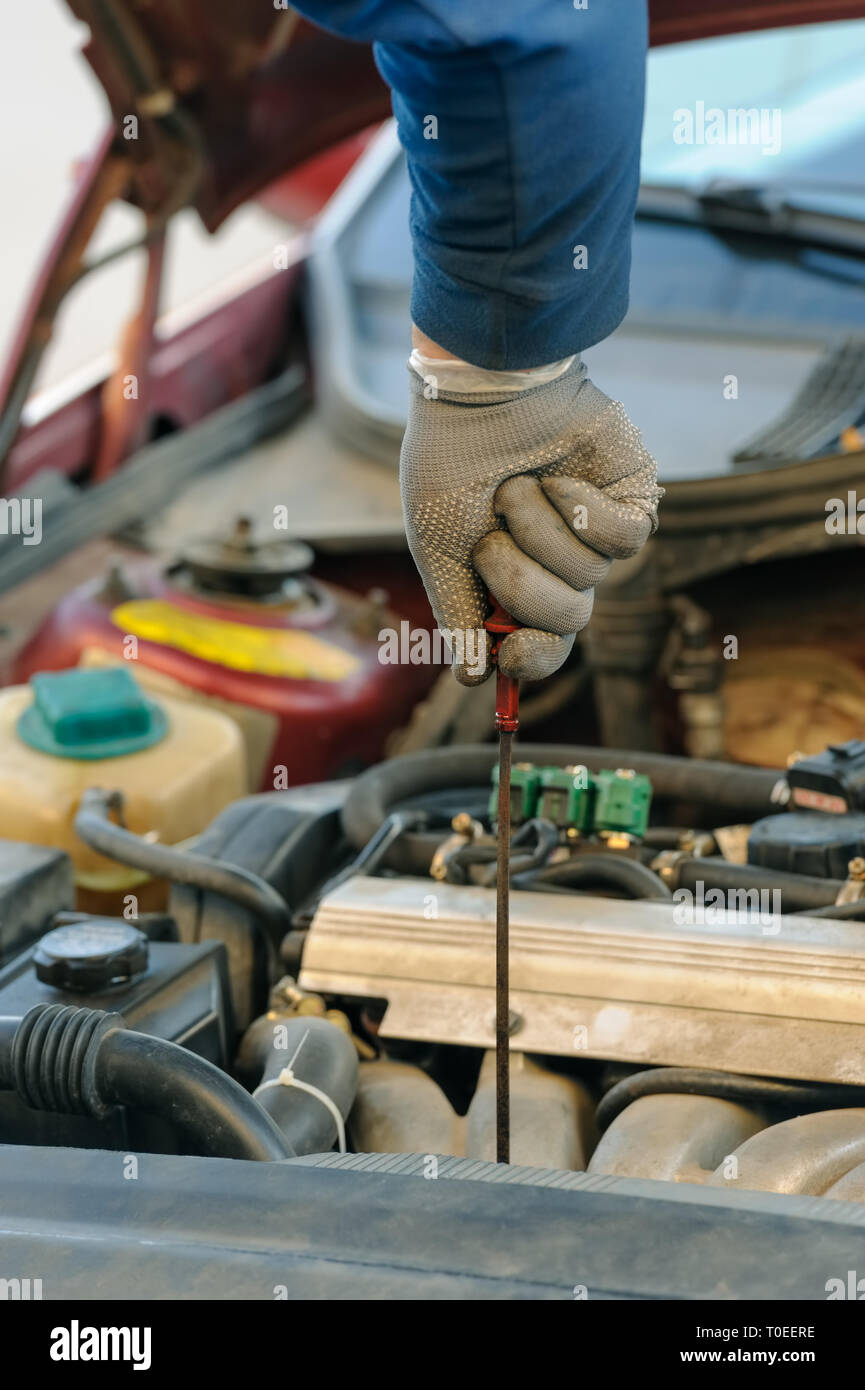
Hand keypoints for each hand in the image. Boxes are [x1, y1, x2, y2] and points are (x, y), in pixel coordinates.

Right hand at [400, 356, 662, 683]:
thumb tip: (473, 677)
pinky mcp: (631, 500)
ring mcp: (598, 536)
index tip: (509, 654)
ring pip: (588, 578)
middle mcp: (560, 566)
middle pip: (566, 622)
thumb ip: (458, 613)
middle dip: (522, 583)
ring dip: (540, 531)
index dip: (531, 661)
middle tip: (492, 537)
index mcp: (515, 583)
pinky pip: (622, 540)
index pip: (540, 648)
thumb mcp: (436, 547)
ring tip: (518, 487)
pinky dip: (582, 510)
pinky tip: (559, 479)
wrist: (479, 391)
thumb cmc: (450, 462)